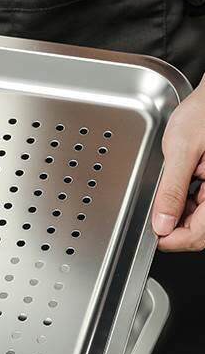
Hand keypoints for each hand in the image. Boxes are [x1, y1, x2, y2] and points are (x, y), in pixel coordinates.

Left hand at [152, 80, 204, 250]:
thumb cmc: (204, 113)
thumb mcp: (181, 150)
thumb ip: (171, 190)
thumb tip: (161, 223)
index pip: (199, 234)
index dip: (174, 240)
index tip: (154, 237)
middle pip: (200, 229)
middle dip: (176, 228)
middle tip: (154, 219)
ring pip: (202, 218)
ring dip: (181, 215)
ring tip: (164, 198)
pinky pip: (204, 202)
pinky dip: (188, 201)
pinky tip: (177, 189)